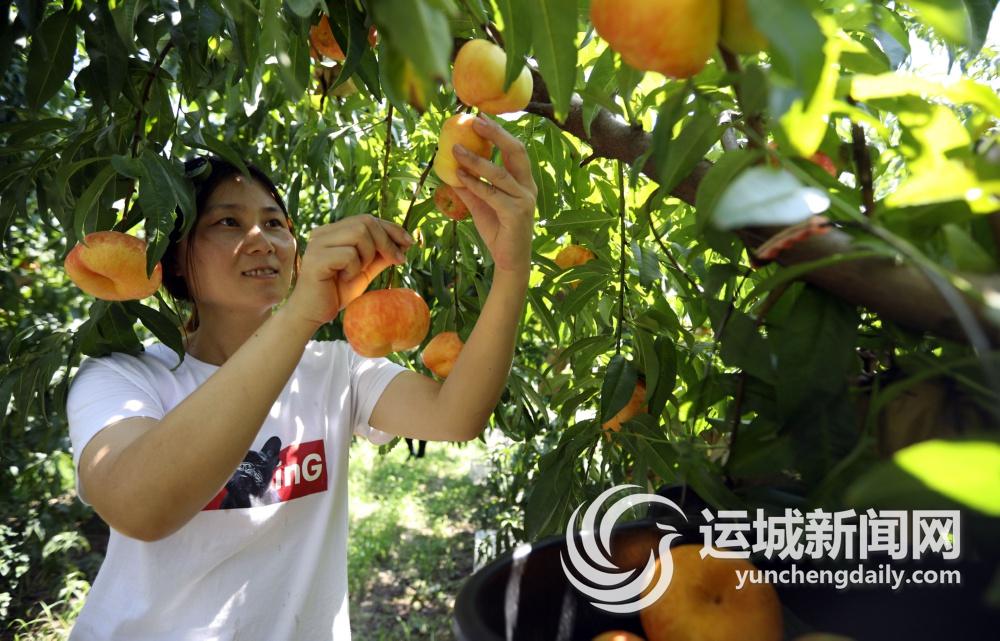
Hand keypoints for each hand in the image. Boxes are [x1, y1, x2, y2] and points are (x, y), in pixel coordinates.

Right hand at [284, 214, 413, 327]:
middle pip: (365, 222)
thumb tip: (403, 244)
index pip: (367, 219)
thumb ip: (380, 256)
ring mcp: (317, 244)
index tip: (409, 242)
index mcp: (333, 232)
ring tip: (359, 272)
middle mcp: (323, 232)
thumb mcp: (365, 271)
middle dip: (386, 241)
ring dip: (369, 255)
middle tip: (396, 261)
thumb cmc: (336, 292)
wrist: (313, 313)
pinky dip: (354, 268)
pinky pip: (349, 254)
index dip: (391, 228)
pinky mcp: (316, 259)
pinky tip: (344, 279)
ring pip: (359, 234)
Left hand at [451, 114, 536, 275]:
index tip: (480, 116)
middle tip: (475, 120)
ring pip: (500, 173)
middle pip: (516, 152)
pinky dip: (475, 184)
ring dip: (476, 159)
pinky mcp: (516, 213)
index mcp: (523, 181)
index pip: (513, 150)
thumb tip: (450, 169)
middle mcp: (527, 187)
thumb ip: (470, 186)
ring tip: (455, 149)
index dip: (499, 132)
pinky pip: (492, 194)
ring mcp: (524, 200)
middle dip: (496, 133)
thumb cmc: (498, 231)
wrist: (509, 261)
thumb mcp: (480, 204)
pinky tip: (460, 177)